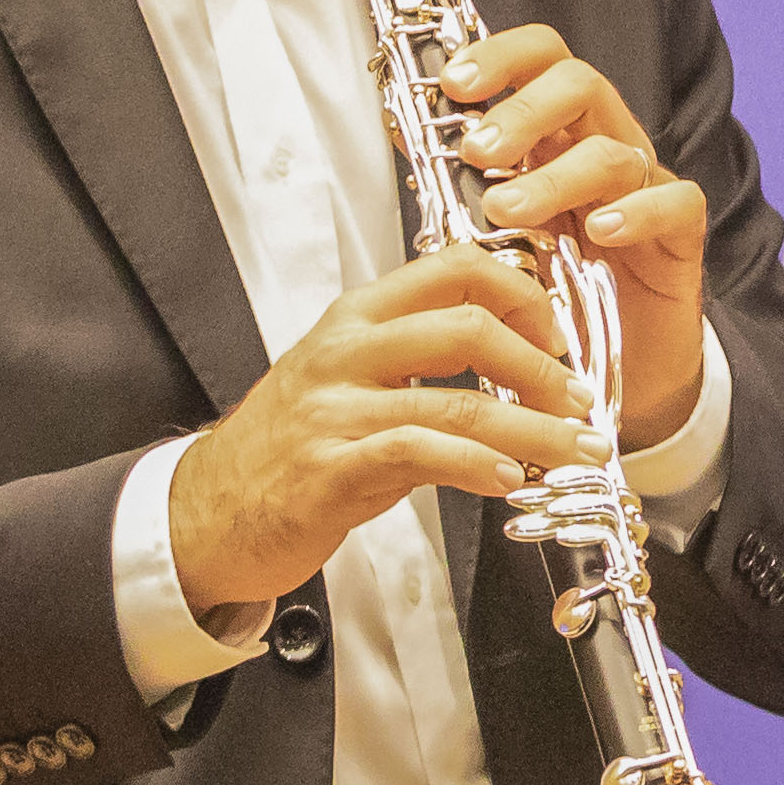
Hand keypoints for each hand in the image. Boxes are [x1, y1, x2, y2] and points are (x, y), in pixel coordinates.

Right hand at [159, 243, 609, 610]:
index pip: (453, 268)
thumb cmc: (283, 452)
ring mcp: (335, 410)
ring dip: (533, 427)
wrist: (204, 515)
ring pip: (458, 398)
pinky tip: (510, 478)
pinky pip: (421, 453)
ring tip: (574, 447)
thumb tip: (510, 356)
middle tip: (579, 397)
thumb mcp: (346, 382)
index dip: (522, 293)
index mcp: (354, 318)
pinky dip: (479, 463)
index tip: (557, 334)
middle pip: (467, 326)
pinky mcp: (330, 469)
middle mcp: (344, 353)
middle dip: (541, 364)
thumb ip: (415, 361)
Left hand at [439, 23, 710, 452]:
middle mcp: (603, 146)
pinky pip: (676, 203)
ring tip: (507, 212)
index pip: (541, 61)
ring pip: (614, 152)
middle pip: (581, 85)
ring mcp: (645, 188)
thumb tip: (407, 128)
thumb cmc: (552, 289)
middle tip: (479, 152)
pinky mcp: (679, 236)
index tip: (455, 81)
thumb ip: (462, 180)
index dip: (502, 56)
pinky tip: (599, 231)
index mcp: (558, 134)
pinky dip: (637, 211)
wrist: (604, 370)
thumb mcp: (498, 229)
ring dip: (555, 176)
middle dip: (525, 110)